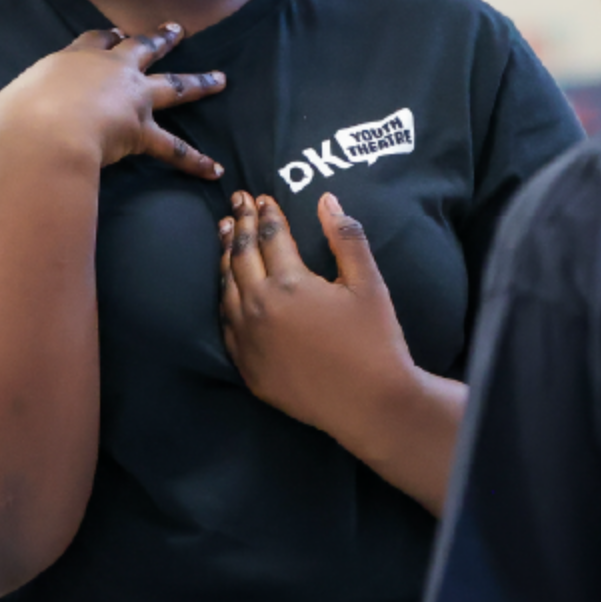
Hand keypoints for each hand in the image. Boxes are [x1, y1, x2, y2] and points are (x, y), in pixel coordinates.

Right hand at [0, 23, 225, 179]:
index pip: (95, 41)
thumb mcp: (2, 105)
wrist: (46, 133)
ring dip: (201, 83)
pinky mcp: (142, 129)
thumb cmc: (21, 117)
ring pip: (174, 86)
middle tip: (177, 30)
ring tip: (223, 79)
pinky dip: (196, 161)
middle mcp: (110, 70)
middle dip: (159, 39)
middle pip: (142, 48)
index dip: (106, 38)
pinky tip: (216, 169)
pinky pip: (174, 148)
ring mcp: (131, 97)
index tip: (115, 33)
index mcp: (75, 60)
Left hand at [219, 192, 416, 444]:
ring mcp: (248, 340)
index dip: (266, 213)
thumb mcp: (368, 282)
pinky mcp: (247, 367)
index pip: (270, 236)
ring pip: (227, 287)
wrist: (371, 405)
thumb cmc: (375, 341)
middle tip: (238, 202)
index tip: (261, 196)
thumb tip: (327, 199)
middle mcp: (259, 308)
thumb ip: (345, 236)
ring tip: (227, 233)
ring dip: (226, 256)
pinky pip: (227, 323)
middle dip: (241, 224)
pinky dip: (226, 297)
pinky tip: (229, 286)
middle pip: (242, 255)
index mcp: (289, 284)